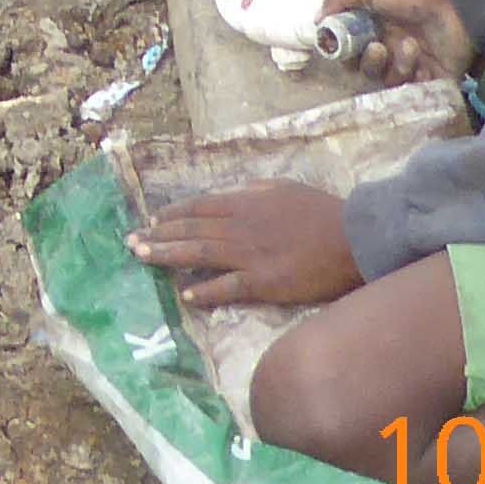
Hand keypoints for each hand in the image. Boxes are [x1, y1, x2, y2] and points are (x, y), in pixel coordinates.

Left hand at [128, 176, 365, 309]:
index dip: (172, 215)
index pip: (198, 207)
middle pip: (191, 230)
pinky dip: (206, 291)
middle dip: (159, 235)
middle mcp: (241, 226)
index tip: (152, 221)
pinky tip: (186, 295)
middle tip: (131, 242)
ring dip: (168, 256)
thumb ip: (252, 191)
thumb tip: (231, 194)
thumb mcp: (282, 188)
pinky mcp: (265, 282)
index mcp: (245, 201)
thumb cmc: (320, 212)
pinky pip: (228, 287)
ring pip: (200, 255)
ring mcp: (251, 255)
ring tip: (144, 258)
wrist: (352, 238)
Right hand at [332, 0, 475, 83]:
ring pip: (386, 79)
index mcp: (371, 25)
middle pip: (364, 68)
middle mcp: (387, 45)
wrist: (456, 2)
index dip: (342, 51)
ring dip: (394, 65)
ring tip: (411, 46)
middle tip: (378, 48)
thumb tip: (317, 22)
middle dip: (367, 62)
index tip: (340, 47)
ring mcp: (408, 62)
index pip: (347, 48)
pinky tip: (422, 60)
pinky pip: (410, 89)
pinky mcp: (428, 77)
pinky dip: (412, 76)